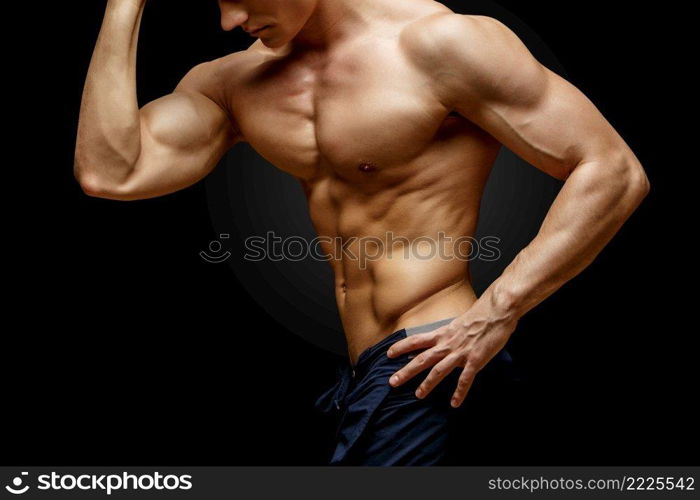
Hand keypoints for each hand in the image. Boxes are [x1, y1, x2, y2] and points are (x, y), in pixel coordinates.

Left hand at [386, 309, 517, 407]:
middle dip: (406, 371)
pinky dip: (459, 392)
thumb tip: (439, 341)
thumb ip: (447, 335)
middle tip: (393, 382)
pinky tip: (455, 403)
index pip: (416, 340)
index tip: (389, 354)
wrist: (496, 311)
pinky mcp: (475, 360)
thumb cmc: (479, 315)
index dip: (401, 347)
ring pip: (439, 370)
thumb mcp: (456, 323)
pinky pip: (465, 379)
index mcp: (442, 333)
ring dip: (427, 384)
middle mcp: (447, 344)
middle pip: (422, 359)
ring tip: (418, 395)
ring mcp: (461, 353)